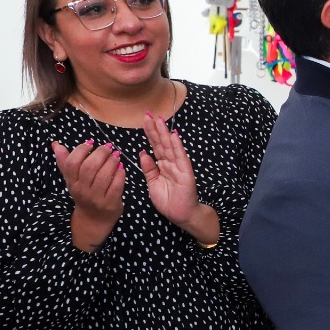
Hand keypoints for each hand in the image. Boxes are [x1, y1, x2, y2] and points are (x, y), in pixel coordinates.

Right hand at [51, 138, 123, 250]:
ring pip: (104, 175)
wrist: (93, 219)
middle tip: (109, 147)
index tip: (91, 143)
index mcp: (71, 182)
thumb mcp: (72, 180)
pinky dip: (120, 174)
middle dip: (101, 153)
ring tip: (116, 155)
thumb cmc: (84, 193)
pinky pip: (116, 185)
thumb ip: (65, 162)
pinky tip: (121, 168)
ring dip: (112, 162)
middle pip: (90, 167)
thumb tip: (56, 144)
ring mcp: (96, 198)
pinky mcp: (110, 203)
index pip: (72, 163)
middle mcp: (82, 190)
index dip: (82, 150)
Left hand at [139, 112, 200, 228]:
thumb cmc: (168, 201)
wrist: (182, 215)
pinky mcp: (186, 172)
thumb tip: (143, 152)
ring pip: (169, 147)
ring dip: (164, 133)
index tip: (143, 121)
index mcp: (162, 165)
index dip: (149, 134)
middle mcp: (171, 163)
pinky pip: (180, 157)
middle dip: (154, 129)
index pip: (154, 146)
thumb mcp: (152, 183)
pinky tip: (173, 136)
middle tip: (148, 114)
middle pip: (161, 143)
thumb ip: (148, 168)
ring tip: (159, 120)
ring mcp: (179, 166)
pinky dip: (177, 146)